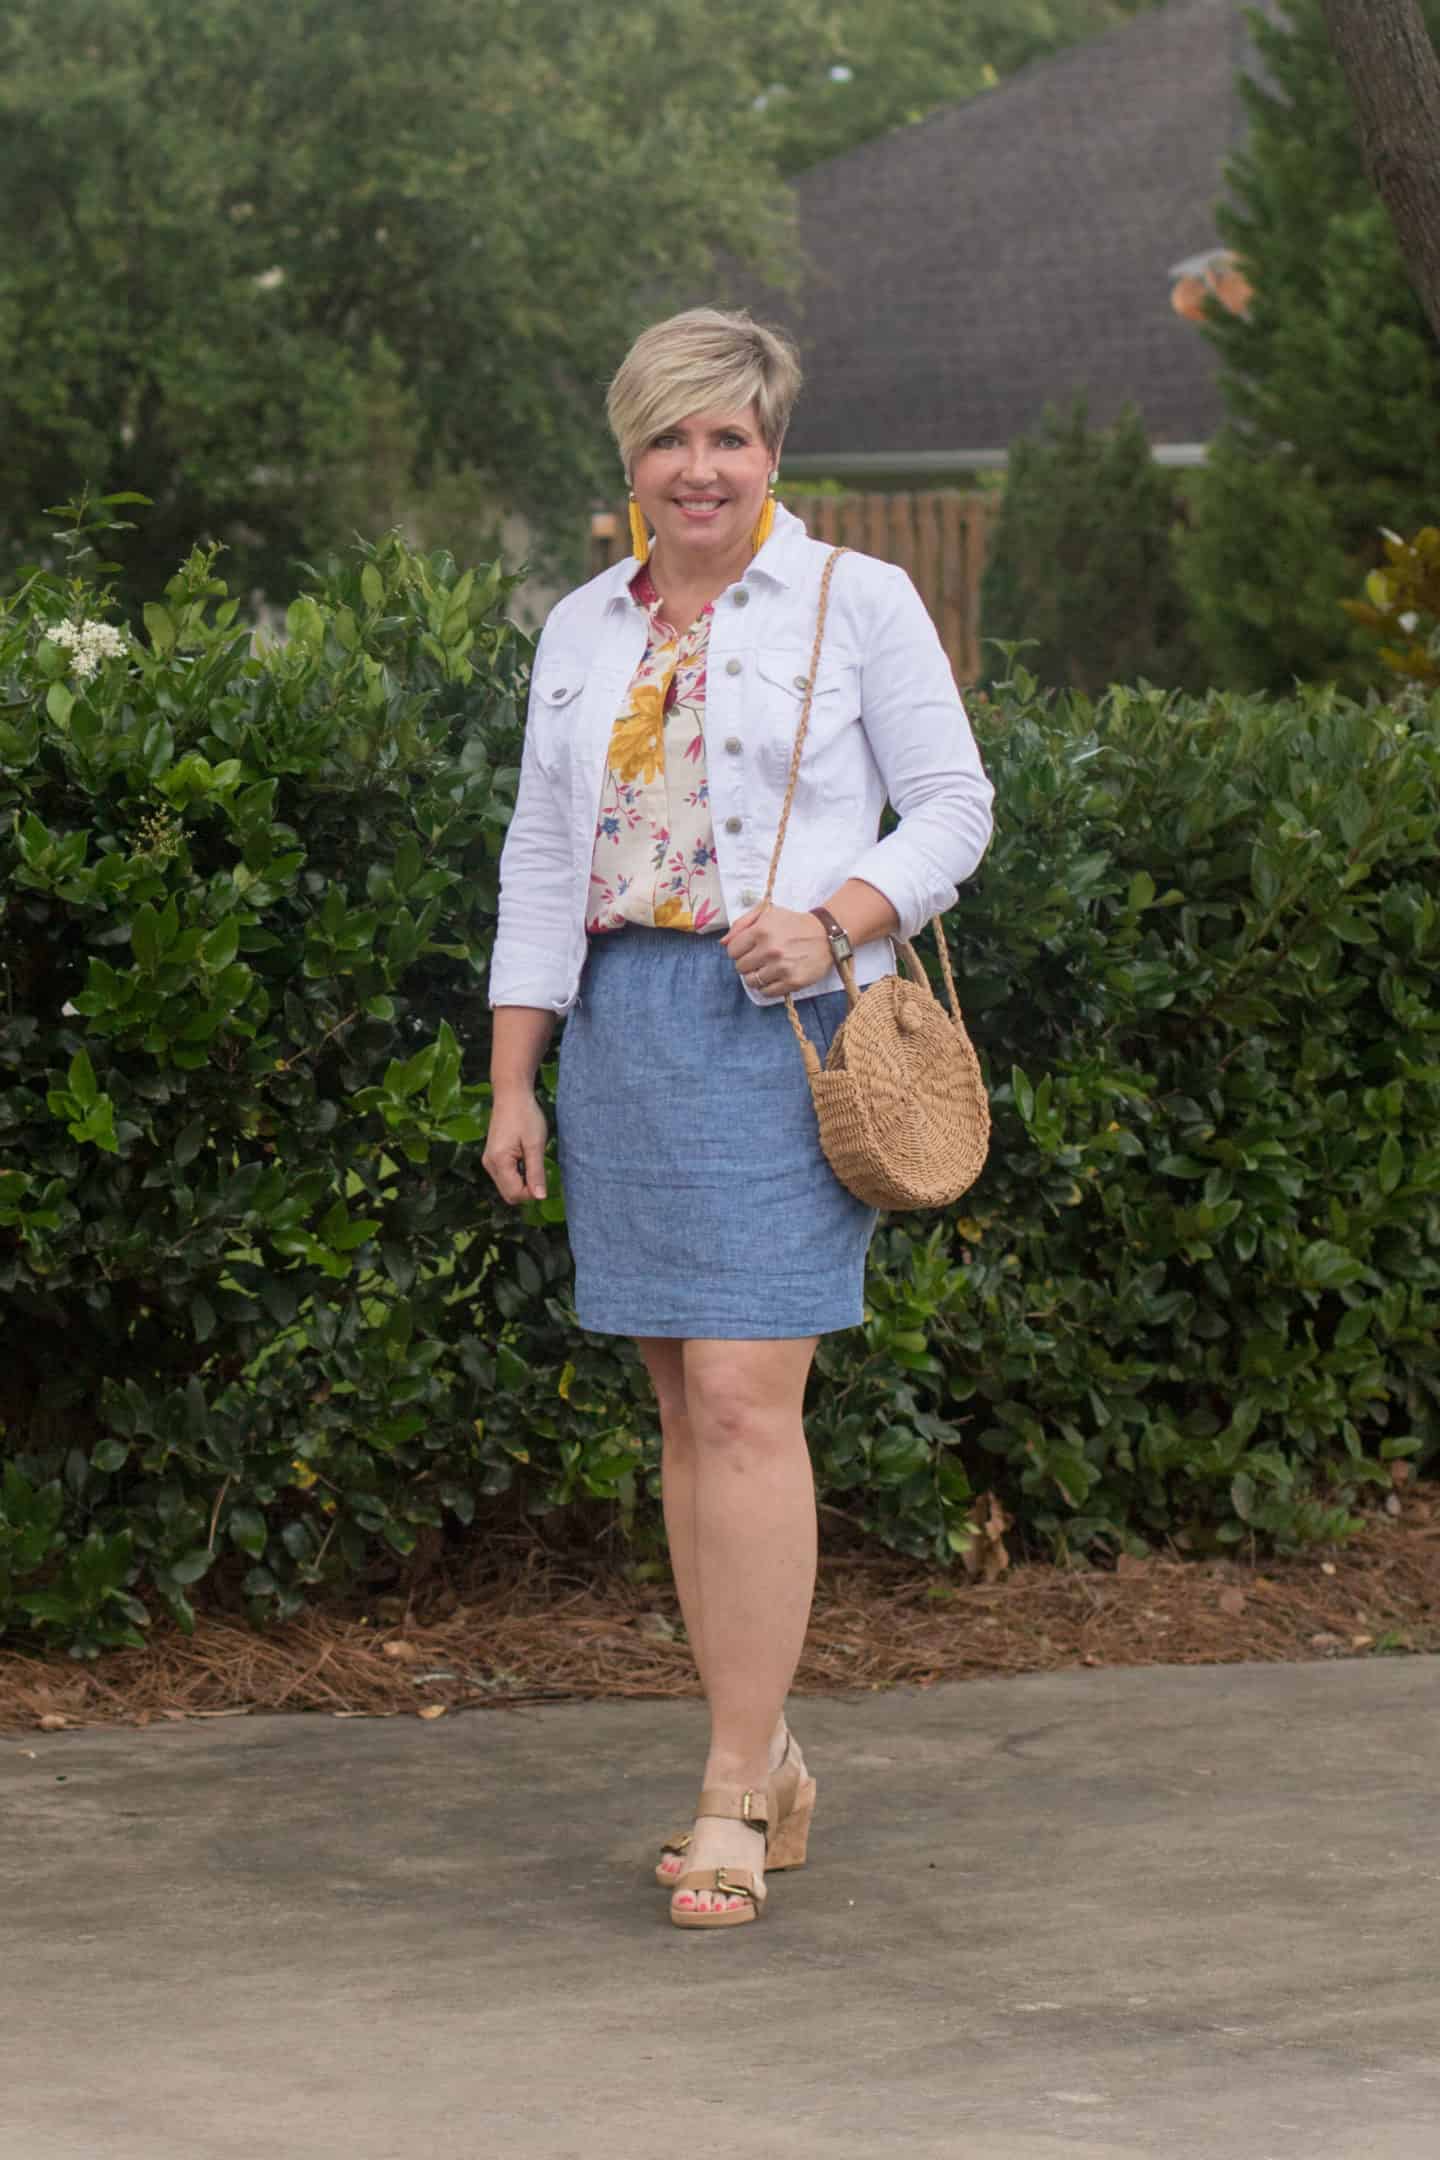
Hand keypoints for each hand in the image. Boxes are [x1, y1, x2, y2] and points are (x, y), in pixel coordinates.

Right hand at [482, 1089, 548, 1204]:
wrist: (511, 1095)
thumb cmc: (525, 1116)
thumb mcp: (535, 1144)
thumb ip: (536, 1172)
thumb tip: (540, 1197)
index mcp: (498, 1162)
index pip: (515, 1194)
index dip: (532, 1193)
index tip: (544, 1176)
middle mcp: (489, 1164)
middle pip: (509, 1194)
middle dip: (527, 1190)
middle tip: (540, 1169)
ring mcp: (489, 1161)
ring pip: (507, 1186)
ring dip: (523, 1182)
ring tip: (533, 1160)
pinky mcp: (492, 1157)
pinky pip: (505, 1177)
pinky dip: (517, 1175)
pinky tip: (526, 1158)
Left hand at [720, 901, 831, 997]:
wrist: (826, 934)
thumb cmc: (794, 923)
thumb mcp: (767, 913)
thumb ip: (742, 924)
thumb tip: (723, 943)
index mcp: (761, 931)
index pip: (732, 951)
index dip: (738, 951)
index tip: (749, 949)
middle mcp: (770, 950)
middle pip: (740, 968)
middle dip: (747, 964)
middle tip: (760, 959)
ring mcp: (781, 967)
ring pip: (751, 982)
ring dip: (756, 977)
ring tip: (767, 969)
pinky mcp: (793, 981)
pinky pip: (767, 992)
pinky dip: (767, 987)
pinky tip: (775, 977)